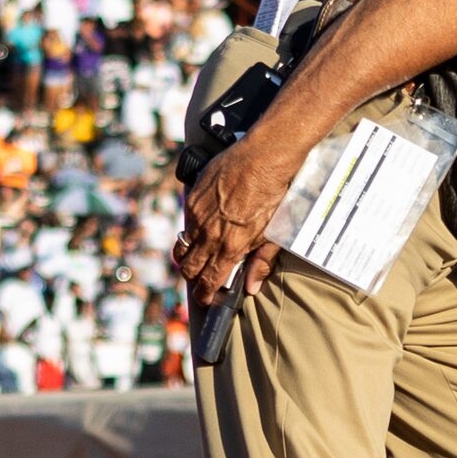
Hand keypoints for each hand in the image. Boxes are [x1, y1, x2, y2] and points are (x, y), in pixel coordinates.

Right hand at [174, 136, 290, 299]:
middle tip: (200, 281)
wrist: (263, 157)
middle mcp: (209, 234)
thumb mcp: (274, 233)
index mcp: (230, 247)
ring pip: (182, 247)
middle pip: (189, 268)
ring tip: (195, 259)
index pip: (208, 281)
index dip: (204, 295)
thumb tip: (251, 288)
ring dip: (186, 257)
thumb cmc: (274, 194)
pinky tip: (201, 230)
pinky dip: (190, 232)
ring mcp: (198, 216)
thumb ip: (261, 262)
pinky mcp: (193, 198)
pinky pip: (185, 223)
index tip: (206, 300)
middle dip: (193, 279)